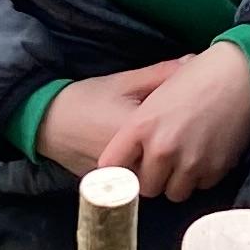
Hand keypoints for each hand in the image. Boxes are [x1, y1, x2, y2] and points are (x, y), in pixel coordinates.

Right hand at [34, 60, 182, 179]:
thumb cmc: (87, 99)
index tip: (201, 117)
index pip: (181, 135)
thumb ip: (161, 74)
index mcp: (137, 131)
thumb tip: (193, 61)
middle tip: (189, 136)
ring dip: (167, 167)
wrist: (49, 123)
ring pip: (159, 180)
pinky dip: (150, 174)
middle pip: (173, 165)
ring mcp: (122, 179)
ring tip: (172, 150)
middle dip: (183, 152)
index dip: (194, 128)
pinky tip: (151, 160)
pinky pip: (142, 187)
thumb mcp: (125, 82)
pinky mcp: (115, 189)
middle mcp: (131, 160)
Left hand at [98, 40, 249, 202]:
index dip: (117, 171)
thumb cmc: (195, 77)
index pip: (112, 166)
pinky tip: (205, 154)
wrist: (240, 73)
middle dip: (152, 178)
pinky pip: (201, 186)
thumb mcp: (154, 91)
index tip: (122, 172)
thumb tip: (121, 156)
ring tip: (184, 159)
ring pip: (174, 192)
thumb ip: (134, 127)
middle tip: (161, 163)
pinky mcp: (215, 169)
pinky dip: (201, 176)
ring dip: (177, 181)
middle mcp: (162, 148)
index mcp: (141, 126)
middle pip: (146, 187)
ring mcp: (190, 161)